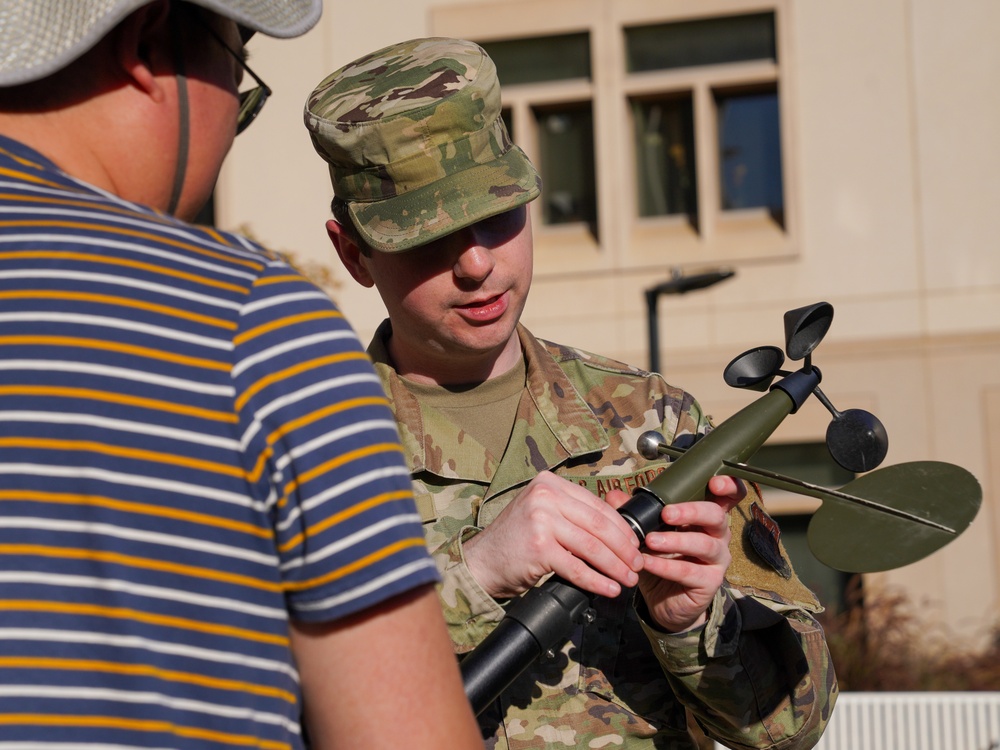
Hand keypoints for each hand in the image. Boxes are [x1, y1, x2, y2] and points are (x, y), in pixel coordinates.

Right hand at [463, 471, 642, 599]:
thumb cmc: (515, 539)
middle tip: (637, 563)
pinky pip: (578, 567)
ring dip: (616, 566)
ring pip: (592, 546)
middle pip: (598, 524)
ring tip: (628, 578)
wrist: (482, 561)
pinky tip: (609, 588)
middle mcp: (545, 497)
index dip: (621, 526)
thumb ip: (571, 512)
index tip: (635, 542)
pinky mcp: (540, 547)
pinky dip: (597, 581)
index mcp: (550, 484)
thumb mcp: (542, 512)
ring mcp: (541, 520)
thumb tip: (616, 526)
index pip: (596, 504)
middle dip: (624, 547)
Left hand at [608, 475, 745, 632]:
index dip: (727, 486)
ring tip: (650, 540)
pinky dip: (666, 566)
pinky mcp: (710, 582)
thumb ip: (634, 513)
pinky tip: (647, 563)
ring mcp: (717, 559)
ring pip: (704, 544)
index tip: (713, 483)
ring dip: (675, 541)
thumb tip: (614, 495)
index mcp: (706, 516)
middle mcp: (718, 535)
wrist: (665, 601)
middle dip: (692, 511)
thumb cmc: (662, 559)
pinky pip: (689, 571)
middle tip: (666, 513)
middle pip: (716, 516)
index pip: (728, 496)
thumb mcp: (647, 533)